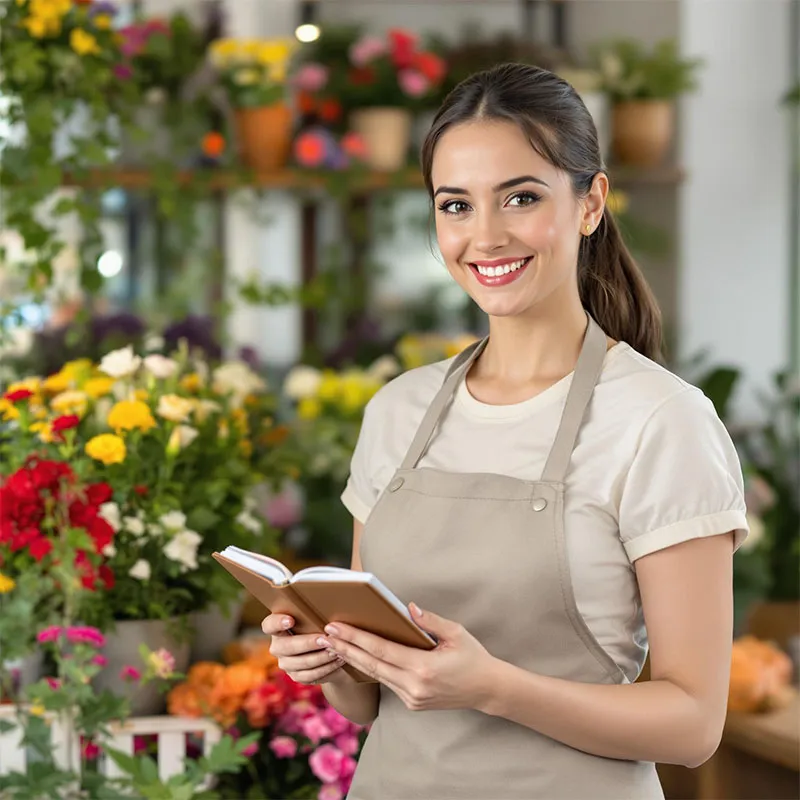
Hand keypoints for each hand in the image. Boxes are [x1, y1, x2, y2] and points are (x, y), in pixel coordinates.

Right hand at [261, 613, 345, 685]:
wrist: (327, 650)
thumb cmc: (320, 626)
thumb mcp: (315, 618)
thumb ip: (313, 614)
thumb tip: (326, 607)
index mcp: (277, 628)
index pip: (269, 625)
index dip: (277, 623)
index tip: (291, 620)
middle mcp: (278, 646)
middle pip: (287, 646)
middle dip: (307, 643)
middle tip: (325, 639)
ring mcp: (285, 663)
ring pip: (301, 662)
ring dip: (321, 657)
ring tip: (337, 649)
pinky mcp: (296, 676)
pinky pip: (310, 674)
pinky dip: (326, 667)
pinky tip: (338, 660)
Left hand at [318, 603, 496, 711]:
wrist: (486, 690)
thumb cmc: (473, 657)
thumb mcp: (456, 633)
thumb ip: (430, 621)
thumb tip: (407, 608)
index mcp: (424, 668)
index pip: (381, 650)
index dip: (356, 638)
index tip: (336, 626)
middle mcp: (413, 686)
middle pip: (370, 664)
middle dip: (344, 648)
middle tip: (323, 634)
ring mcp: (411, 698)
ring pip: (375, 675)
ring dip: (352, 658)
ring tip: (332, 644)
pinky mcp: (411, 704)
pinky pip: (386, 682)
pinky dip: (369, 668)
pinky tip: (356, 657)